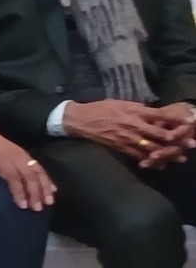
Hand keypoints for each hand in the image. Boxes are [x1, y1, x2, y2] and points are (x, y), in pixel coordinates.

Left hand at [0, 121, 53, 210]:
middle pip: (29, 175)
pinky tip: (53, 189)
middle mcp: (15, 156)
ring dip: (44, 186)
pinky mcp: (25, 155)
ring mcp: (22, 154)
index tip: (23, 205)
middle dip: (35, 192)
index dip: (19, 191)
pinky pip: (39, 167)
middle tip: (38, 208)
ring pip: (37, 171)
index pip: (12, 176)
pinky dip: (47, 178)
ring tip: (49, 201)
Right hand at [63, 100, 195, 163]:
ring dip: (168, 154)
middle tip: (191, 144)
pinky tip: (161, 164)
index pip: (160, 116)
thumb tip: (153, 113)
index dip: (176, 119)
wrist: (81, 120)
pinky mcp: (121, 148)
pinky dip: (151, 161)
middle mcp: (134, 125)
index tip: (190, 122)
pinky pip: (139, 156)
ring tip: (181, 158)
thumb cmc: (101, 108)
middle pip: (160, 134)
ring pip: (152, 148)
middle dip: (177, 140)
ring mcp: (128, 138)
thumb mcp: (121, 103)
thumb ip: (139, 109)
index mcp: (135, 112)